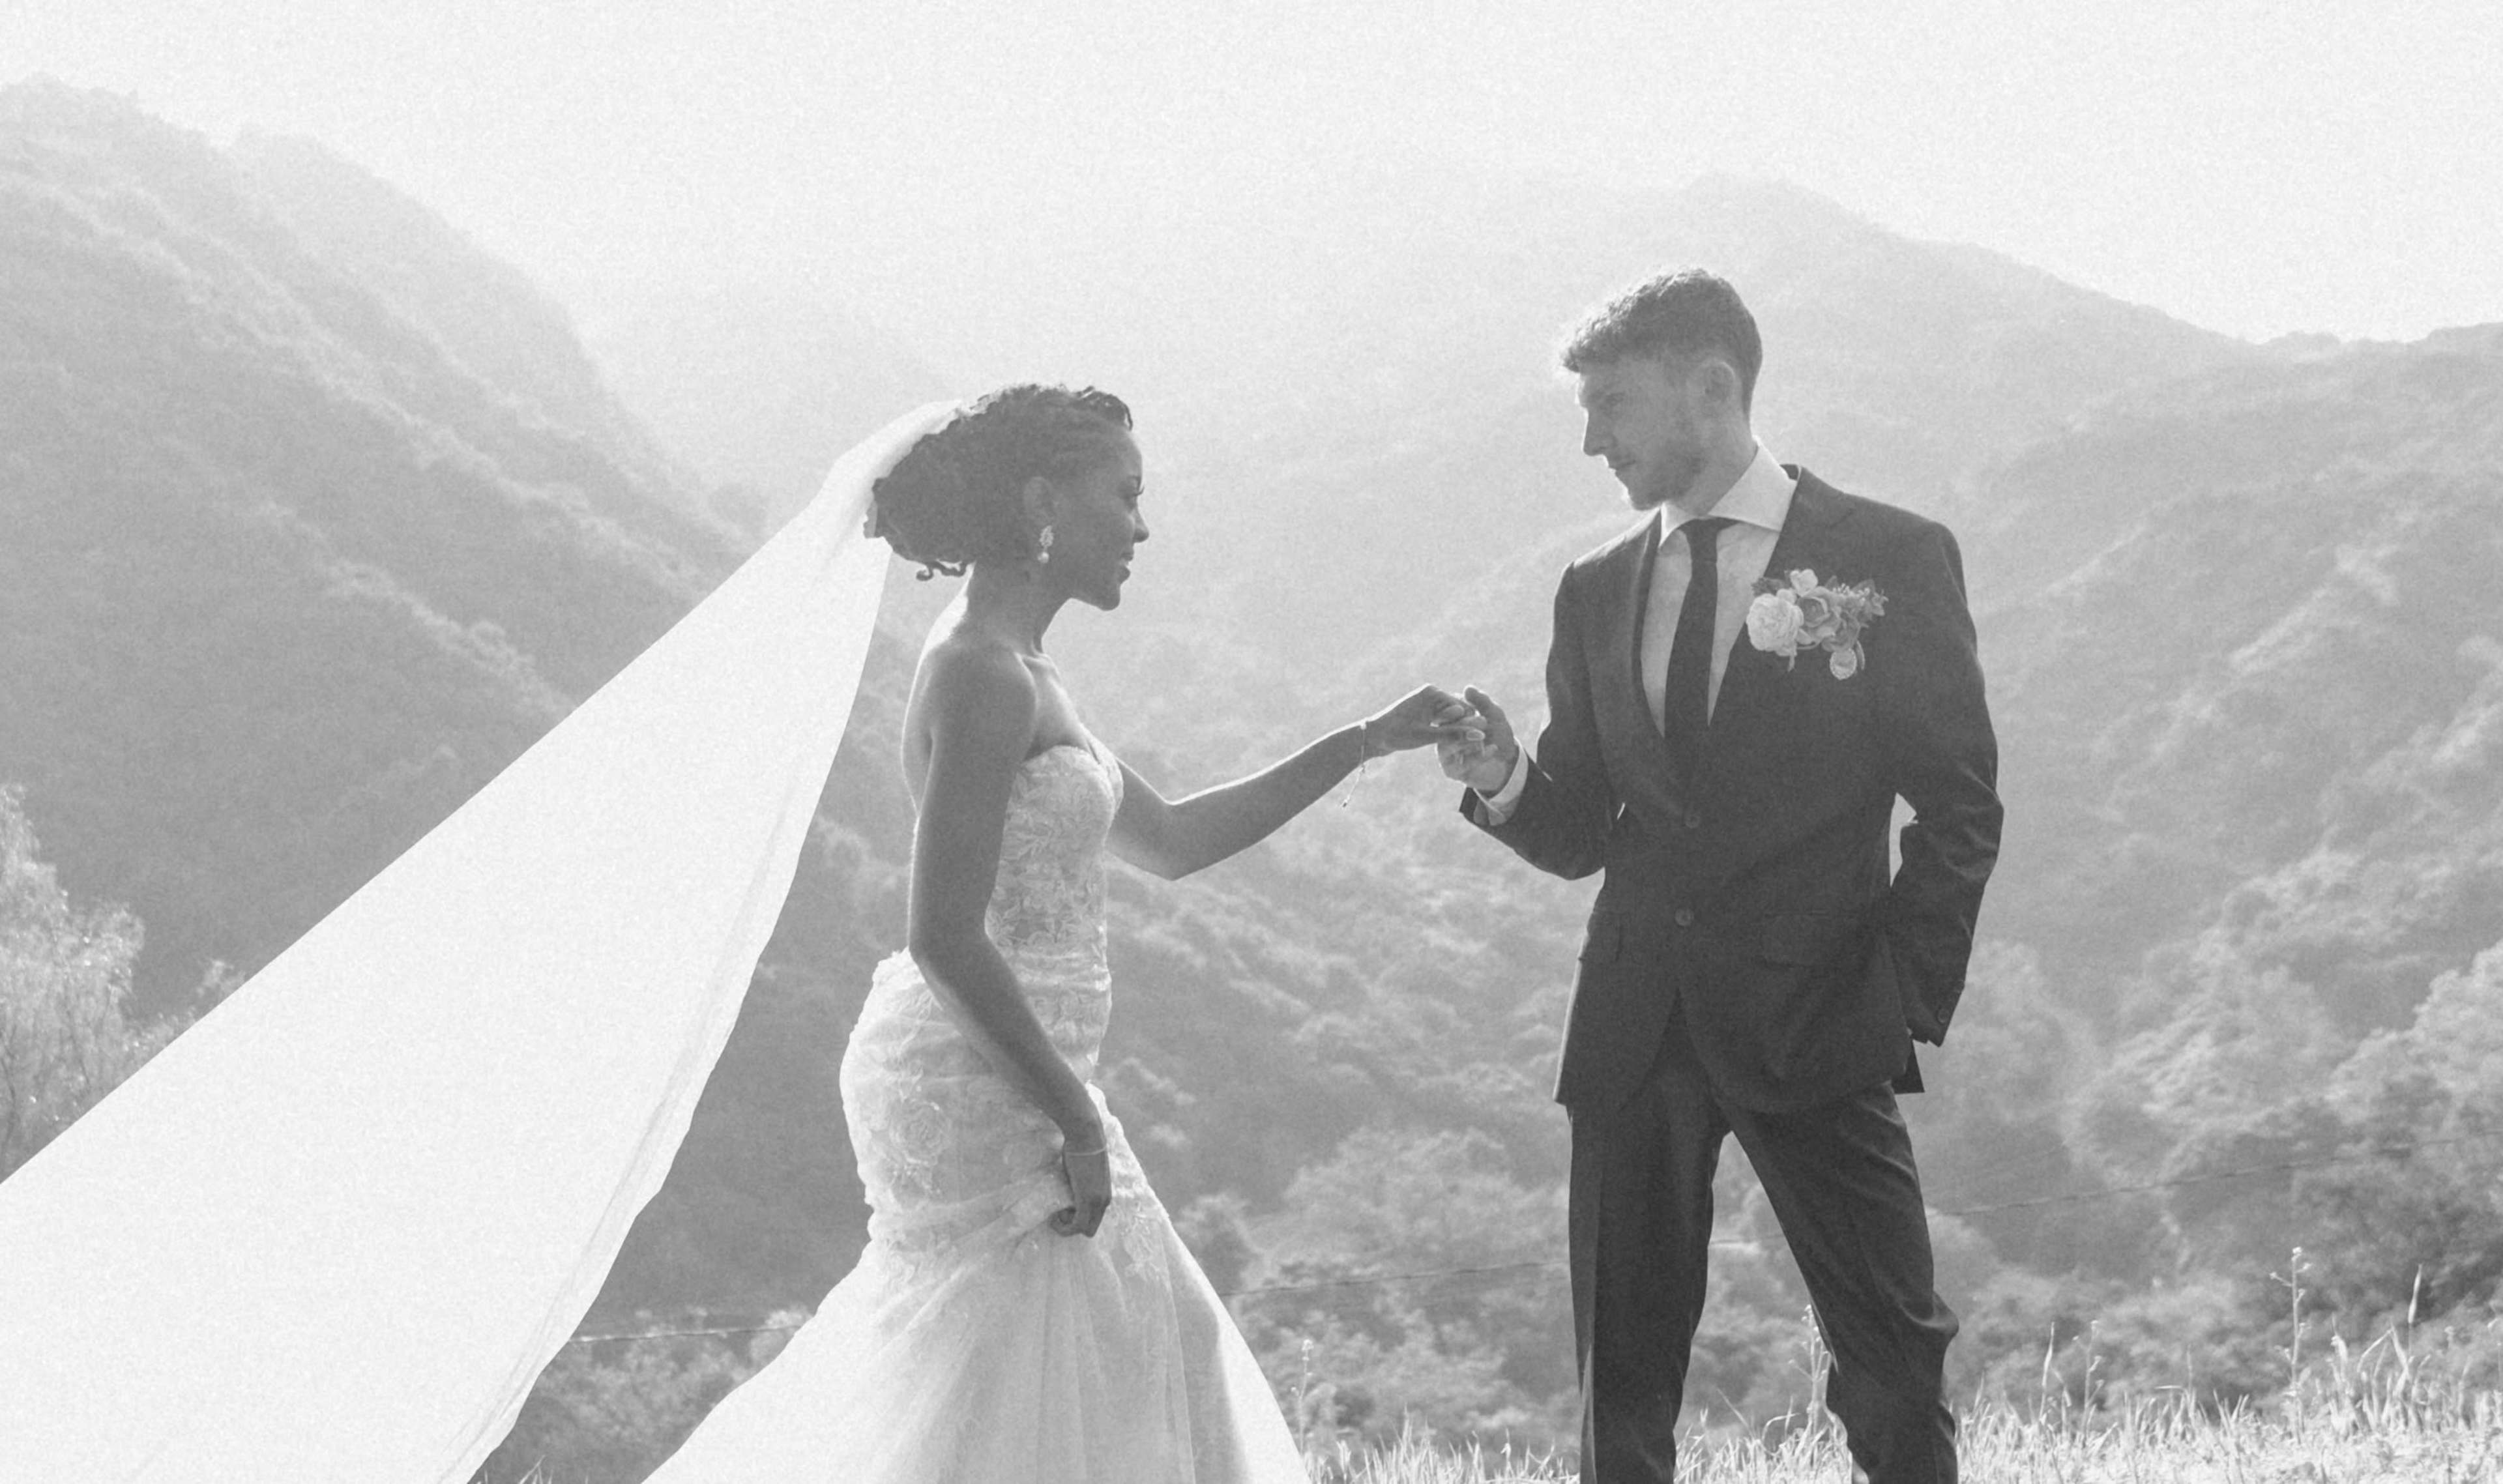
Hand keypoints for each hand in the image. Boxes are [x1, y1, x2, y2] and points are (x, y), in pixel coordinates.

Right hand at [1051, 1137, 1113, 1237]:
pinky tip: (1054, 1217)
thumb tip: (1069, 1188)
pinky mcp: (1088, 1200)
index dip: (1077, 1219)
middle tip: (1059, 1213)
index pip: (1094, 1220)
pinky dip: (1064, 1227)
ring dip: (1067, 1227)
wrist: (1086, 1136)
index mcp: (1104, 1195)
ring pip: (1085, 1230)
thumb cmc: (1081, 1147)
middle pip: (1090, 1229)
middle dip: (1073, 1226)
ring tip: (1056, 1215)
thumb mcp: (1082, 1172)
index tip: (1063, 1209)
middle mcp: (1104, 1201)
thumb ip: (1079, 1185)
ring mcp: (1098, 1202)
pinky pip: (1077, 1226)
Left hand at [1359, 685, 1486, 757]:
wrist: (1372, 737)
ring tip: (1466, 750)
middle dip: (1466, 729)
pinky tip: (1454, 747)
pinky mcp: (1424, 713)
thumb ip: (1453, 735)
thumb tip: (1479, 735)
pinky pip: (1443, 722)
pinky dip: (1448, 733)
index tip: (1480, 744)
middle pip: (1458, 712)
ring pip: (1452, 718)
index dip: (1471, 725)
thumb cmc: (1396, 734)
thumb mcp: (1426, 736)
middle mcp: (1431, 694)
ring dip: (1457, 732)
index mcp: (1432, 692)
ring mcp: (1428, 703)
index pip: (1462, 707)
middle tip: (1477, 749)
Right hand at [1438, 685, 1517, 792]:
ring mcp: (1445, 754)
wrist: (1507, 760)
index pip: (1445, 712)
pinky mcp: (1451, 771)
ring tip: (1484, 736)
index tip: (1465, 707)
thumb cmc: (1497, 734)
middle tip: (1483, 721)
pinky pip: (1460, 764)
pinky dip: (1477, 757)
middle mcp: (1443, 736)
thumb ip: (1482, 702)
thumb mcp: (1494, 715)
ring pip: (1448, 746)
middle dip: (1464, 724)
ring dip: (1467, 740)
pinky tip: (1492, 749)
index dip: (1454, 709)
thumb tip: (1468, 688)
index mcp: (1450, 721)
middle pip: (1445, 729)